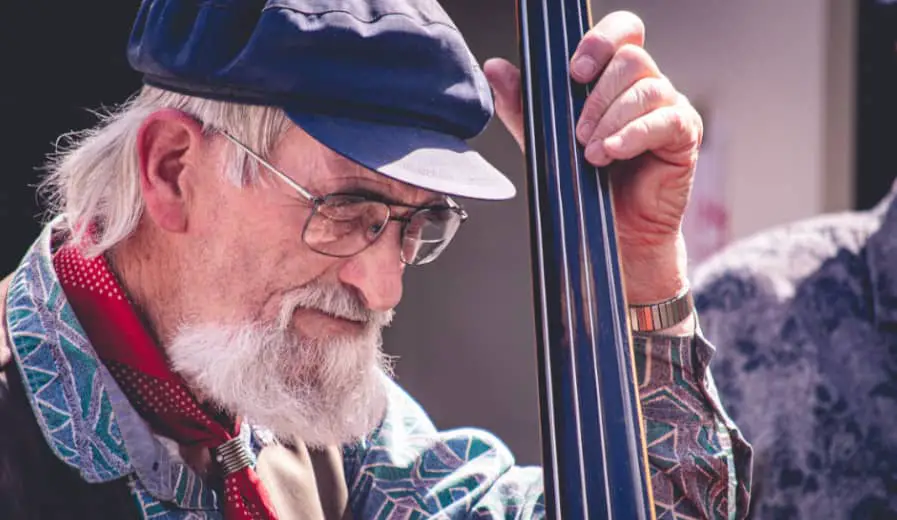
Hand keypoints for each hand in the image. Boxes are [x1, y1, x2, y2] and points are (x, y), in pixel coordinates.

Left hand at [484, 11, 700, 304]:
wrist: (615, 235)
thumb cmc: (586, 186)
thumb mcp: (546, 142)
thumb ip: (524, 104)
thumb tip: (495, 66)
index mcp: (616, 80)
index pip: (621, 33)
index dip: (600, 41)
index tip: (573, 72)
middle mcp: (646, 88)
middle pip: (632, 58)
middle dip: (597, 95)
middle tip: (578, 132)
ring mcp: (669, 108)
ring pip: (648, 87)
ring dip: (611, 120)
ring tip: (591, 154)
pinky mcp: (684, 135)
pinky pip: (666, 119)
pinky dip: (633, 134)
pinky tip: (611, 153)